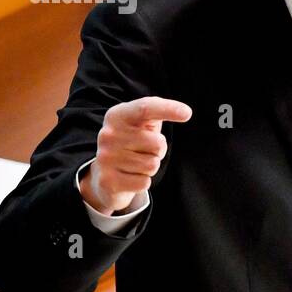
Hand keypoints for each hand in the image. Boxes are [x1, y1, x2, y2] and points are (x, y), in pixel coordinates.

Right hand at [79, 96, 191, 215]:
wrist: (104, 175)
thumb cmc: (133, 142)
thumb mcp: (142, 123)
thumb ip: (158, 112)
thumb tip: (185, 112)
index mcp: (117, 116)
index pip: (145, 108)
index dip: (168, 109)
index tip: (187, 113)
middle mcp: (108, 134)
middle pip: (158, 143)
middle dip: (159, 150)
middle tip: (143, 151)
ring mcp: (105, 158)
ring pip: (152, 165)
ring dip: (150, 167)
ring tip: (135, 164)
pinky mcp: (108, 181)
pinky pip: (145, 183)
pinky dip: (143, 182)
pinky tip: (130, 176)